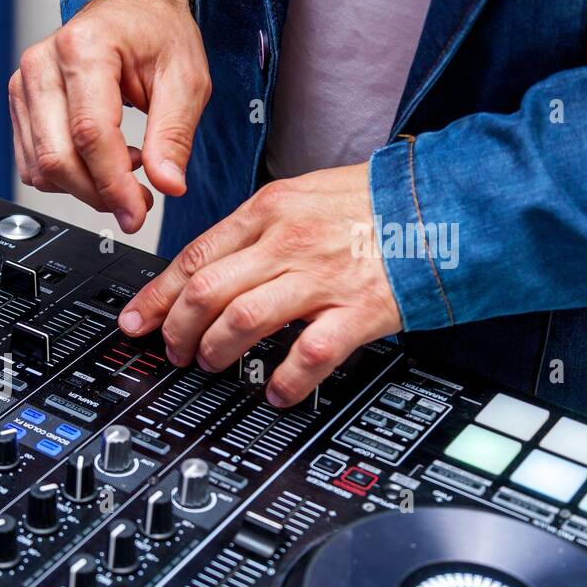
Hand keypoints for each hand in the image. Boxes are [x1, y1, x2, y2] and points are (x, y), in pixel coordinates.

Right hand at [8, 0, 209, 233]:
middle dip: (98, 194)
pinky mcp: (20, 105)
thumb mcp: (186, 79)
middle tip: (136, 202)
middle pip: (57, 158)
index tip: (137, 213)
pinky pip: (32, 164)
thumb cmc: (157, 33)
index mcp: (84, 48)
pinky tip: (98, 159)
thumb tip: (167, 185)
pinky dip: (66, 177)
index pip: (90, 134)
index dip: (113, 184)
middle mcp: (43, 65)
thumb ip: (174, 135)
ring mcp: (24, 86)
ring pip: (41, 168)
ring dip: (83, 187)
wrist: (130, 8)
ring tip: (124, 167)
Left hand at [117, 163, 403, 406]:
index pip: (195, 257)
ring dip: (216, 350)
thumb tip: (213, 265)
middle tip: (174, 351)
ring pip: (241, 319)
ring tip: (212, 365)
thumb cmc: (378, 204)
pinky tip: (275, 390)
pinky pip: (308, 353)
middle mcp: (289, 242)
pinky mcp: (358, 310)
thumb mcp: (305, 195)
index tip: (136, 322)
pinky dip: (285, 379)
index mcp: (270, 210)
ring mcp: (322, 277)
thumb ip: (259, 229)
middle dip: (178, 329)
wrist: (450, 204)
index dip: (157, 296)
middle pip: (206, 291)